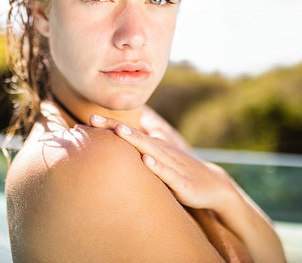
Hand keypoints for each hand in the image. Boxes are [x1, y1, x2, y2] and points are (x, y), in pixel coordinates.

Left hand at [89, 115, 236, 209]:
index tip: (88, 119)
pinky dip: (157, 167)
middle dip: (113, 127)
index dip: (109, 126)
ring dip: (134, 140)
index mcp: (153, 147)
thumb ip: (141, 153)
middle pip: (134, 136)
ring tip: (119, 130)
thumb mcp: (158, 160)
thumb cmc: (180, 171)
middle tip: (92, 117)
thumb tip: (118, 149)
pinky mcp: (181, 182)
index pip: (128, 134)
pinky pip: (168, 173)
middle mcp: (160, 151)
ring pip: (150, 150)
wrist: (213, 184)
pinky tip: (146, 161)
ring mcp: (171, 165)